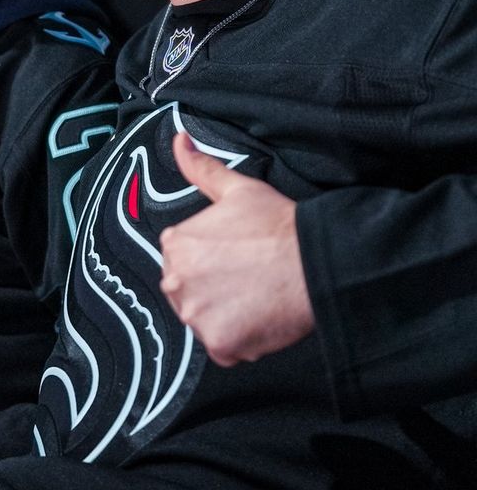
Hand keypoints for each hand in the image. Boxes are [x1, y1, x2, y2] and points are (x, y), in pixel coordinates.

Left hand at [160, 133, 313, 366]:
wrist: (314, 261)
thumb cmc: (278, 226)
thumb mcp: (236, 188)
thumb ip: (201, 168)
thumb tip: (180, 142)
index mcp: (175, 244)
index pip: (183, 260)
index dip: (212, 260)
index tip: (235, 257)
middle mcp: (176, 280)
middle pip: (191, 292)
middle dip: (214, 289)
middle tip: (248, 276)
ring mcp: (196, 315)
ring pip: (206, 320)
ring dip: (228, 314)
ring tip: (257, 294)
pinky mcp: (219, 344)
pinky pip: (225, 347)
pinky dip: (242, 339)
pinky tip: (261, 315)